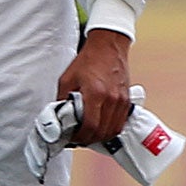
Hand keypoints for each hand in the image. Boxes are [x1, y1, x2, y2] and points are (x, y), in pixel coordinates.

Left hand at [57, 28, 131, 144]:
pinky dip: (110, 130)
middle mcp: (111, 99)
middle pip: (102, 132)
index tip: (72, 138)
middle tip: (78, 139)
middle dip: (88, 139)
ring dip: (100, 137)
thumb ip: (62, 100)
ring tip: (89, 135)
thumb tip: (58, 118)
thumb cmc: (88, 61)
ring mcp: (122, 100)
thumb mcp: (67, 79)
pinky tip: (101, 127)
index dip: (80, 137)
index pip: (90, 126)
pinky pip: (120, 123)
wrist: (108, 46)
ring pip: (113, 130)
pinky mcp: (127, 100)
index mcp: (95, 93)